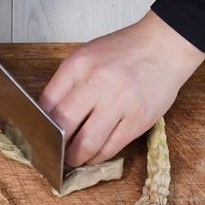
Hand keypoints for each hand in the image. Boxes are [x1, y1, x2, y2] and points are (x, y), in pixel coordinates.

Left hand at [40, 11, 204, 166]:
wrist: (165, 45)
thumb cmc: (125, 51)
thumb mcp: (88, 56)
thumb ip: (69, 83)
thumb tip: (49, 117)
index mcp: (78, 65)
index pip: (46, 105)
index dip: (39, 127)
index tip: (40, 137)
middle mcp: (96, 83)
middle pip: (62, 126)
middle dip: (54, 147)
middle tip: (54, 154)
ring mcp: (119, 102)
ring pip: (86, 143)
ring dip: (76, 158)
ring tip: (74, 159)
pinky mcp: (138, 119)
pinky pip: (111, 147)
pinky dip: (98, 157)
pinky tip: (94, 155)